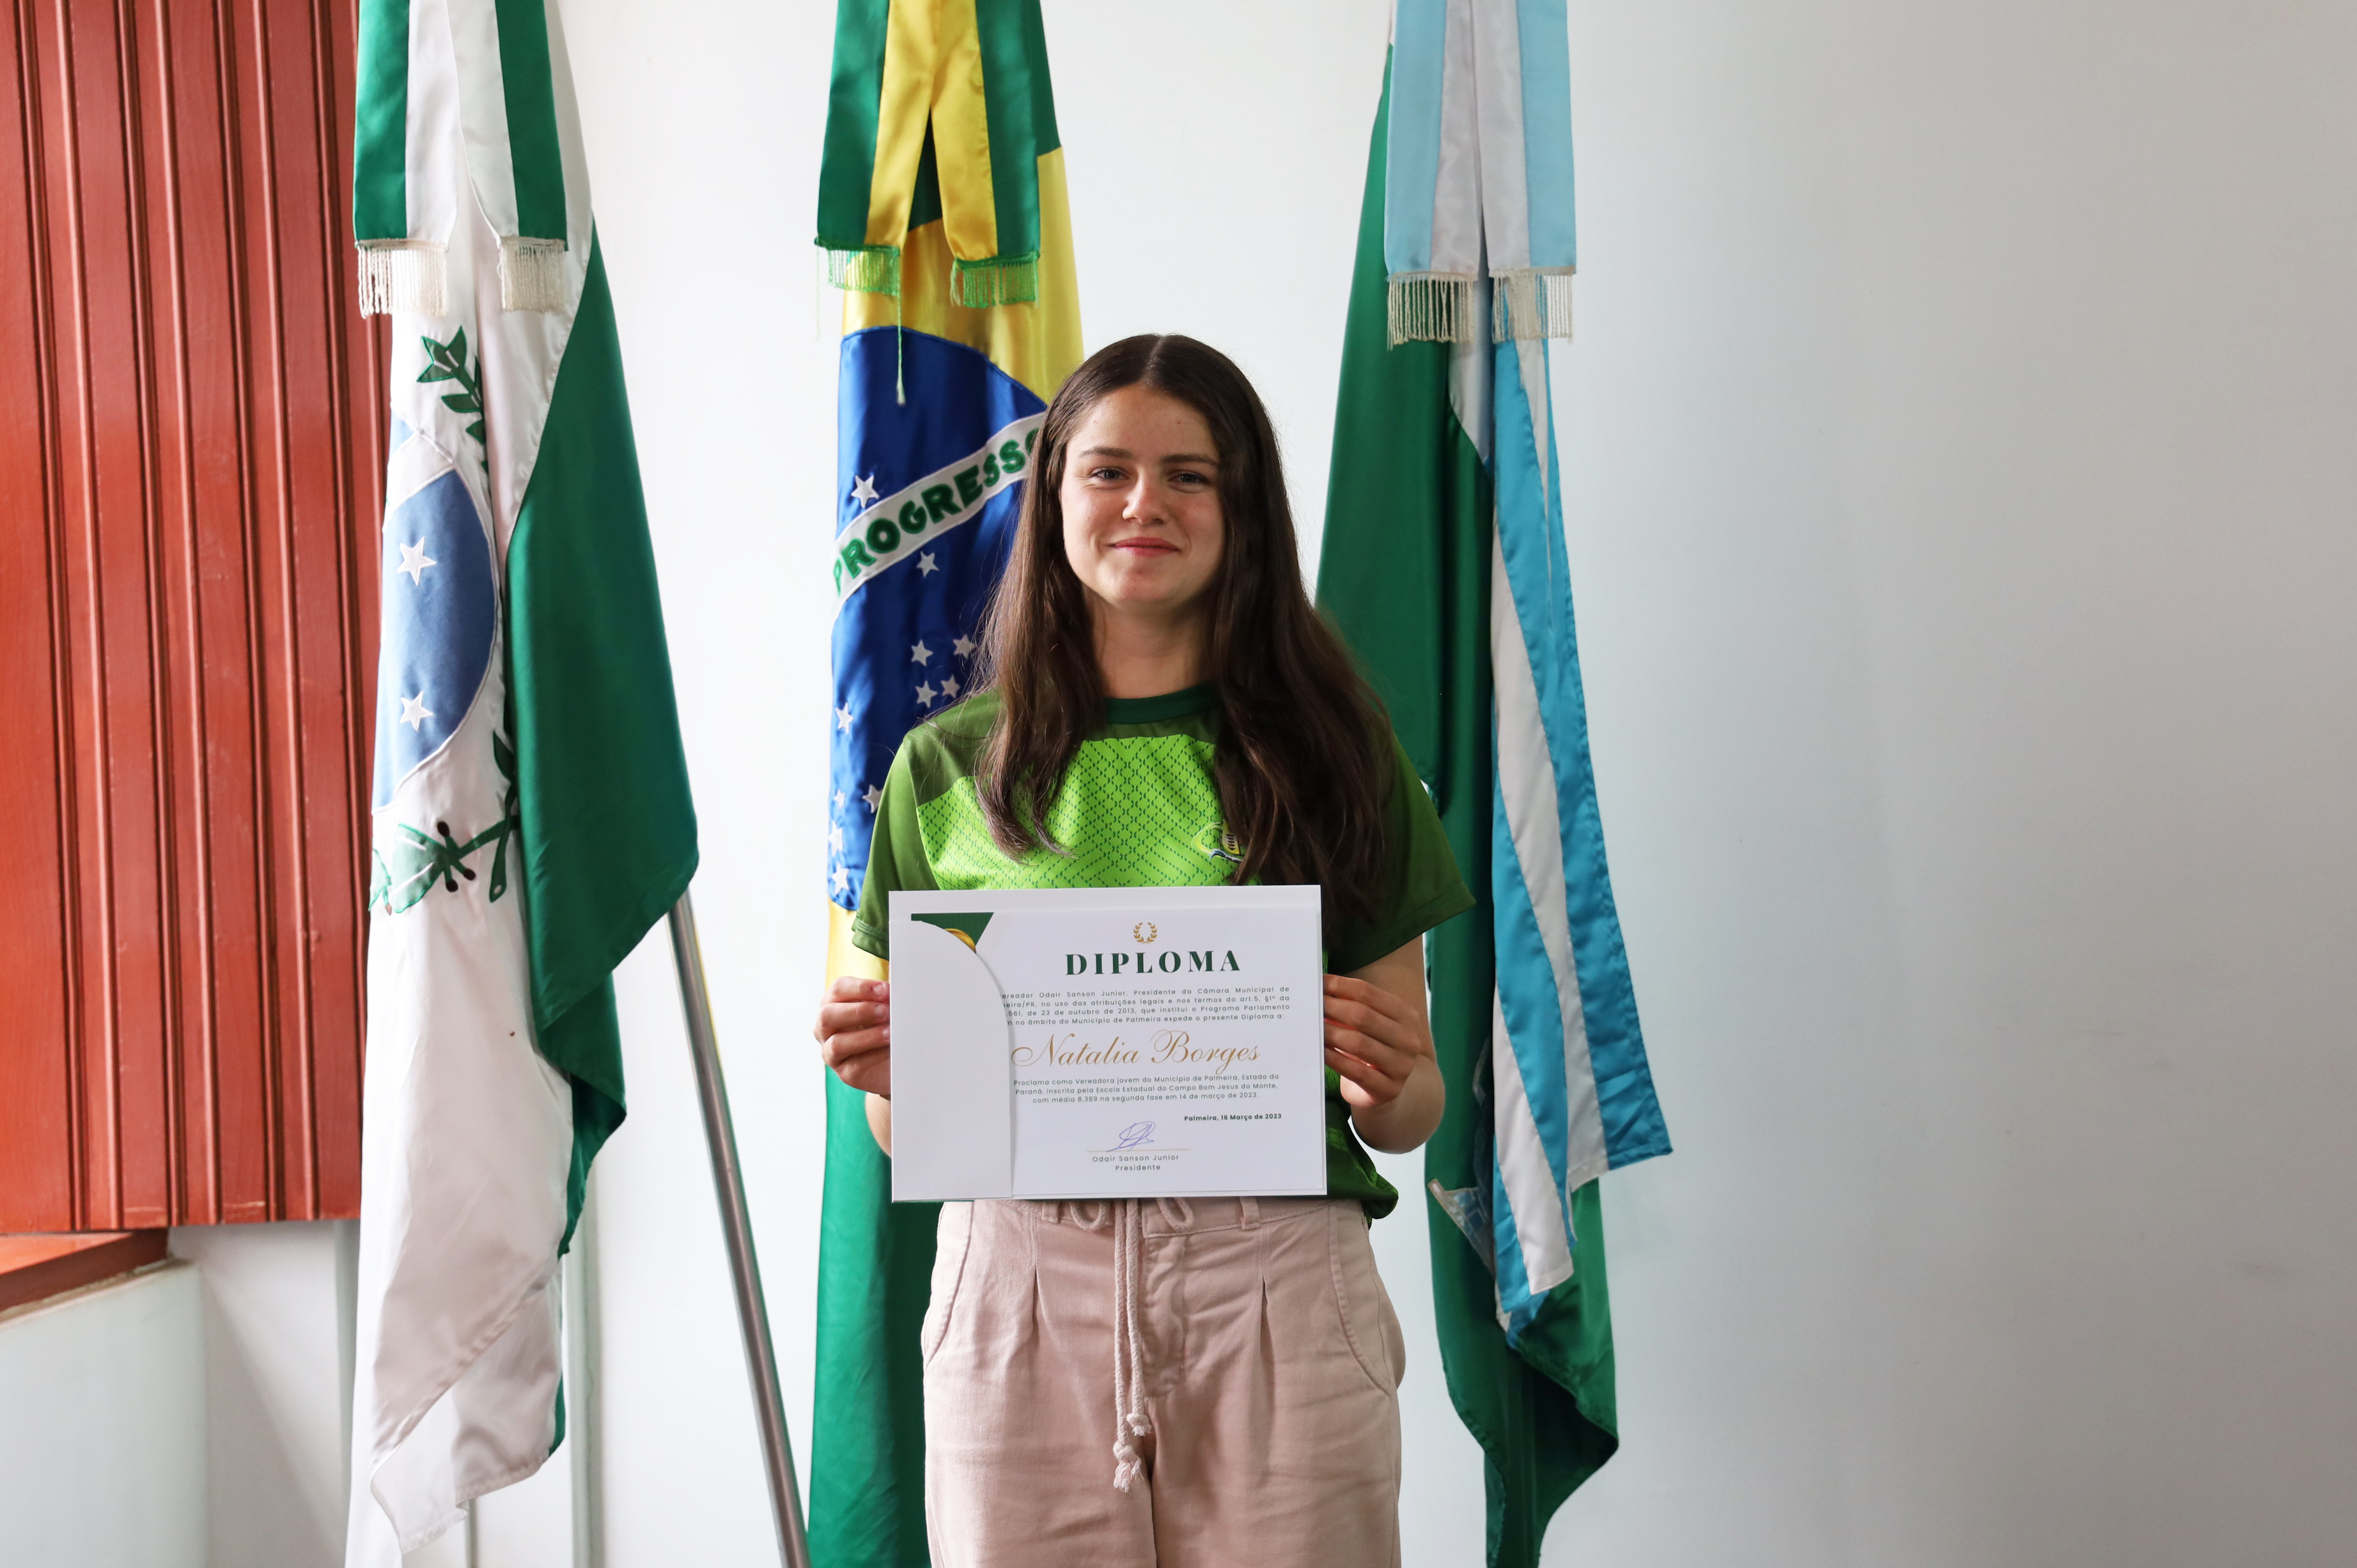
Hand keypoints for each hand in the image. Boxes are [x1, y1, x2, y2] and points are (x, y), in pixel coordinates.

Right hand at [816, 977, 891, 1095]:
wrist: (892, 1062)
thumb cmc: (882, 1027)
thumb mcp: (882, 1008)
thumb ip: (885, 996)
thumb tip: (899, 984)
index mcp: (833, 1004)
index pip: (837, 989)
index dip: (861, 987)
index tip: (885, 989)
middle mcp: (825, 1028)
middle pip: (828, 1015)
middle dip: (859, 1011)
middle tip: (885, 1011)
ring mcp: (831, 1052)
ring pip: (837, 1043)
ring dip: (866, 1036)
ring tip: (890, 1032)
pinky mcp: (845, 1073)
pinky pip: (855, 1065)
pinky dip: (875, 1055)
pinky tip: (890, 1049)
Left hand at [1323, 974, 1432, 1112]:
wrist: (1387, 1089)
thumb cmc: (1372, 1049)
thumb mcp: (1370, 1026)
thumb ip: (1353, 1006)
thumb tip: (1320, 987)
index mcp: (1407, 1016)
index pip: (1369, 993)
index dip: (1340, 986)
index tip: (1318, 984)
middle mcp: (1409, 1040)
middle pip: (1363, 1016)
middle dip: (1332, 1008)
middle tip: (1308, 1005)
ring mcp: (1401, 1066)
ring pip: (1359, 1043)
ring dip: (1330, 1033)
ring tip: (1311, 1027)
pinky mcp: (1388, 1090)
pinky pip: (1356, 1071)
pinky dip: (1335, 1059)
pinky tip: (1319, 1051)